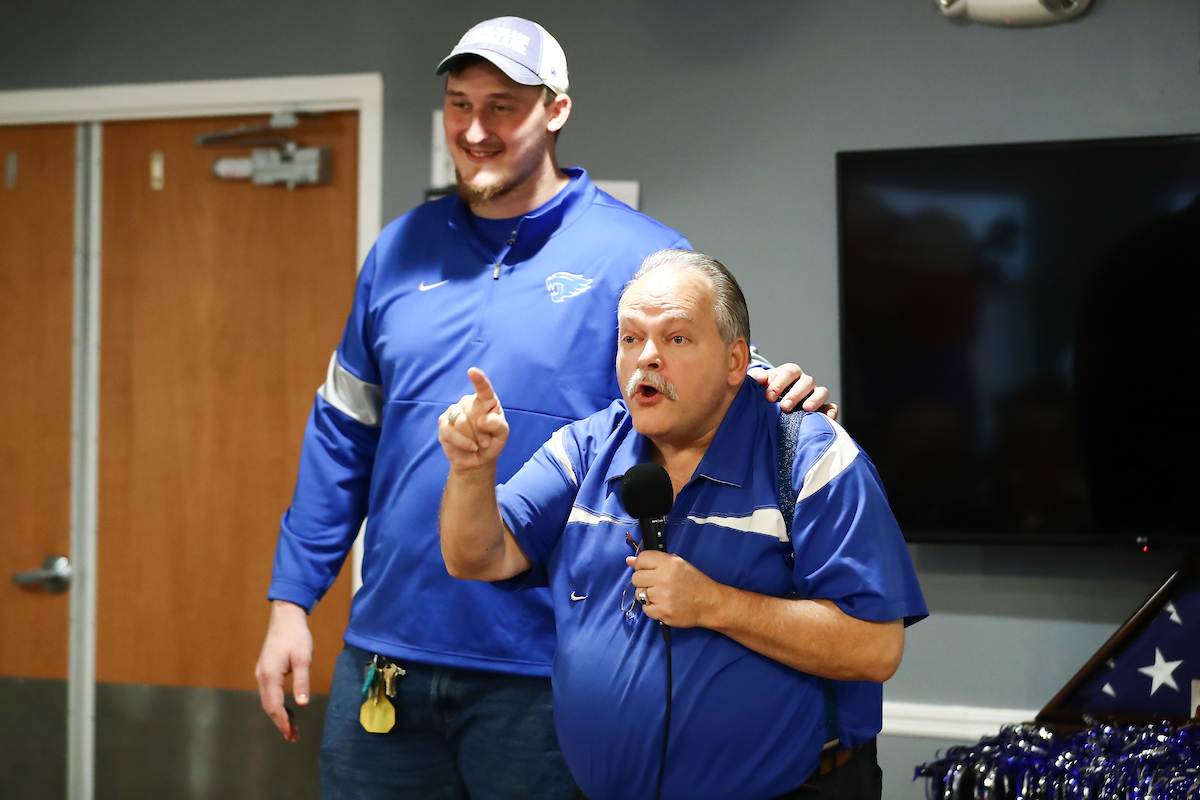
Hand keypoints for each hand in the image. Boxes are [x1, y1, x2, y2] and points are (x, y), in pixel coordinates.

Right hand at [255, 600, 312, 742]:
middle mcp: (262, 676)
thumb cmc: (296, 636)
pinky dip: (277, 704)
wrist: (285, 617)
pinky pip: (270, 693)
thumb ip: (302, 682)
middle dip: (280, 722)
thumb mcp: (303, 658)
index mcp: (270, 675)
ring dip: (279, 715)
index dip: (282, 722)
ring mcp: (262, 673)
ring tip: (292, 727)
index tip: (291, 735)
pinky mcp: (265, 670)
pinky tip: (288, 709)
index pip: (274, 706)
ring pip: (268, 701)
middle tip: (293, 736)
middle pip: (269, 706)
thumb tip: (302, 704)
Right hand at [438, 367, 509, 470]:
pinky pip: (450, 432)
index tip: (472, 371)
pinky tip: (469, 447)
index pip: (483, 389)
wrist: (477, 460)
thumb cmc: (492, 443)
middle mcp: (469, 403)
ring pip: (461, 422)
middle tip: (486, 440)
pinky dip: (462, 442)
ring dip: (472, 438)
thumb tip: (482, 420)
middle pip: (473, 412)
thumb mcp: (502, 435)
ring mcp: (454, 411)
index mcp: (486, 401)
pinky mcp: (443, 423)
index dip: (479, 380)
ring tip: (477, 444)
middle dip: (482, 431)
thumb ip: (498, 424)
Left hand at [625, 551, 722, 628]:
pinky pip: (645, 609)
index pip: (641, 559)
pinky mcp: (662, 612)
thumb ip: (654, 561)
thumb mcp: (678, 564)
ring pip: (639, 594)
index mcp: (669, 563)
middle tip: (655, 584)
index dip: (642, 564)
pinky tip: (663, 604)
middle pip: (636, 577)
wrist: (709, 604)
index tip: (647, 570)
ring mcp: (662, 596)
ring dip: (647, 595)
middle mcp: (664, 578)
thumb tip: (630, 561)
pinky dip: (652, 608)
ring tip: (661, 595)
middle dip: (643, 581)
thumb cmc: (695, 583)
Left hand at [752, 363, 837, 418]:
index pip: (789, 372)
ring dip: (815, 400)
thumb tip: (760, 379)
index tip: (769, 397)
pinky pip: (831, 406)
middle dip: (795, 395)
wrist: (771, 402)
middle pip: (806, 382)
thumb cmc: (764, 390)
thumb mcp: (757, 382)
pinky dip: (831, 411)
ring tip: (806, 409)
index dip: (780, 383)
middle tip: (784, 407)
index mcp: (790, 372)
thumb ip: (756, 376)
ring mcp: (814, 393)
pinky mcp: (822, 407)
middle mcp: (805, 381)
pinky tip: (827, 417)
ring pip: (821, 392)